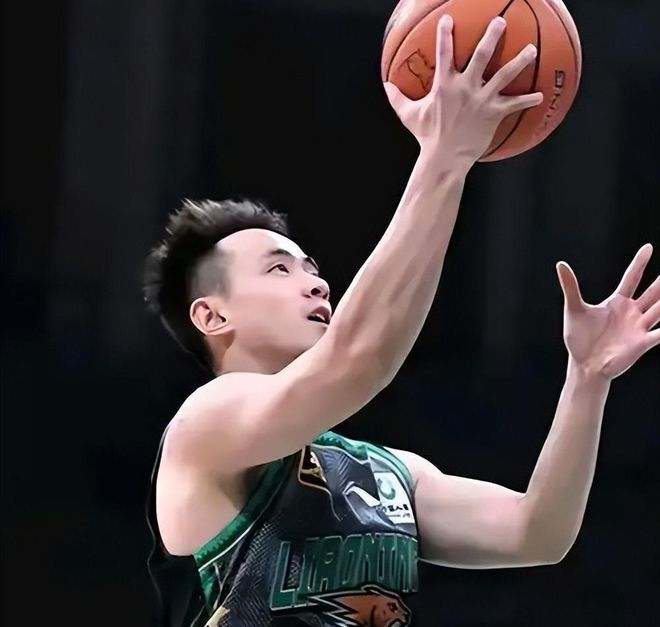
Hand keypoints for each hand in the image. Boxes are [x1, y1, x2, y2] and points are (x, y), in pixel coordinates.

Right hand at [383, 15, 542, 168]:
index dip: (445, 34)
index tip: (449, 19)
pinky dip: (528, 100)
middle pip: (482, 55)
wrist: (445, 158)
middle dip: (492, 36)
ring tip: (531, 49)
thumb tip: (386, 86)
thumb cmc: (427, 137)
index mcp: (445, 85)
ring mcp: (482, 100)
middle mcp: (465, 88)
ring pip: (505, 75)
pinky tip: (540, 95)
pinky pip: (514, 104)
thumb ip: (398, 98)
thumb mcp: (409, 116)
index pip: (444, 53)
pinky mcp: (494, 114)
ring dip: (520, 61)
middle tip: (500, 21)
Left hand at [557, 244, 659, 379]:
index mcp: (617, 302)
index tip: (648, 247)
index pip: (632, 277)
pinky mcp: (641, 342)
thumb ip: (570, 286)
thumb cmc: (579, 338)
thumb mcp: (574, 309)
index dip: (639, 262)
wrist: (583, 365)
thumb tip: (560, 264)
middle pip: (653, 292)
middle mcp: (631, 312)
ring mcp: (638, 327)